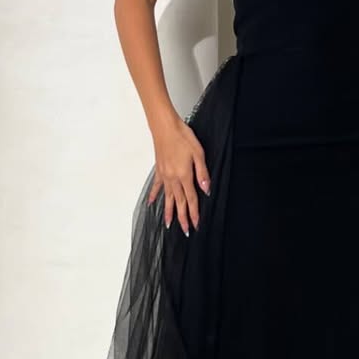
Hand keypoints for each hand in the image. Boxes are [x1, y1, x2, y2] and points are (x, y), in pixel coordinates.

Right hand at [146, 113, 210, 235]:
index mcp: (184, 175)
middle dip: (182, 218)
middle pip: (179, 202)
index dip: (194, 213)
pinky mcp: (159, 170)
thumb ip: (202, 173)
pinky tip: (152, 204)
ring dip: (168, 212)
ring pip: (167, 198)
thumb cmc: (182, 136)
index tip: (196, 225)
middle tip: (184, 231)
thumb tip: (206, 190)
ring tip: (169, 224)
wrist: (165, 126)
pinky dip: (154, 196)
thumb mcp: (198, 153)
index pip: (191, 199)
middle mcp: (173, 178)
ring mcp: (164, 175)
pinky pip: (156, 187)